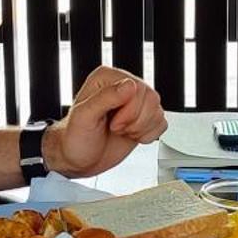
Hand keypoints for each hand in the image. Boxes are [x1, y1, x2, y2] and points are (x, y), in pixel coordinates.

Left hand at [45, 66, 166, 177]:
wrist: (80, 159)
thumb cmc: (76, 138)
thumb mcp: (84, 117)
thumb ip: (106, 98)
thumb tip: (129, 85)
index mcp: (107, 78)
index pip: (137, 87)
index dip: (129, 110)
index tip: (113, 123)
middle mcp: (123, 86)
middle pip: (151, 98)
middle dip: (134, 121)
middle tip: (115, 128)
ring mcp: (136, 102)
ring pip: (158, 110)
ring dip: (141, 129)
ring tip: (121, 131)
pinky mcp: (144, 118)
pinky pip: (162, 123)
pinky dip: (148, 135)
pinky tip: (131, 135)